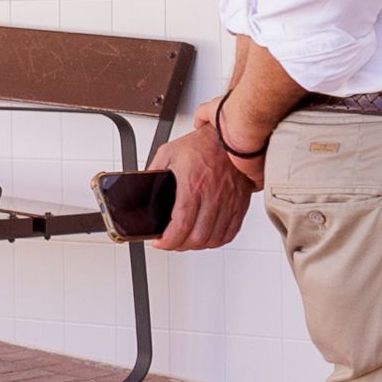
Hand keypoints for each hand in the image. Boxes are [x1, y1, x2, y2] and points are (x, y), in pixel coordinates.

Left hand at [149, 105, 255, 252]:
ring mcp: (228, 201)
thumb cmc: (203, 143)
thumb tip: (142, 189)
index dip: (168, 241)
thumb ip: (154, 173)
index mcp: (192, 185)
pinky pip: (230, 232)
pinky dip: (217, 240)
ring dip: (198, 245)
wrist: (231, 136)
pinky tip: (208, 236)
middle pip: (197, 237)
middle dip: (180, 245)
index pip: (180, 225)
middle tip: (172, 242)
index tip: (160, 242)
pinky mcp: (239, 203)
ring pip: (214, 238)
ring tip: (187, 240)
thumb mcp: (169, 153)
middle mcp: (212, 196)